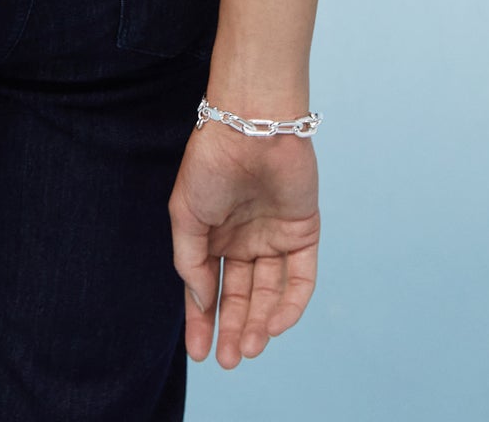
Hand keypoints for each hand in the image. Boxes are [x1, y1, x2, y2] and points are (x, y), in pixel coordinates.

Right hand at [169, 120, 320, 369]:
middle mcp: (243, 240)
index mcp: (212, 234)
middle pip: (239, 297)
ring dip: (259, 323)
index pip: (207, 287)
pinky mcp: (303, 233)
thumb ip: (190, 260)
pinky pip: (300, 278)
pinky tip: (275, 324)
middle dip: (232, 329)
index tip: (199, 354)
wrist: (252, 126)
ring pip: (269, 293)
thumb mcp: (185, 213)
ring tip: (248, 347)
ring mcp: (274, 237)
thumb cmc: (211, 162)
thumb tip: (199, 301)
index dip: (202, 321)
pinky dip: (290, 304)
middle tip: (229, 362)